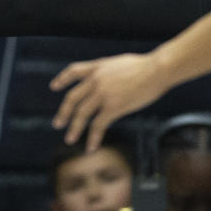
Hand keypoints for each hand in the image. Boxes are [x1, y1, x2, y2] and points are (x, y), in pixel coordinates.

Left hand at [50, 50, 167, 149]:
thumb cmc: (144, 66)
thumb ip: (107, 72)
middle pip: (73, 98)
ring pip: (82, 114)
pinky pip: (98, 125)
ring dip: (74, 128)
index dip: (62, 79)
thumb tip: (105, 80)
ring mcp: (103, 93)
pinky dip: (93, 138)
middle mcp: (95, 80)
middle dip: (64, 112)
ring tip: (69, 139)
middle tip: (57, 124)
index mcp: (97, 67)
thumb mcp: (118, 63)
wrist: (156, 69)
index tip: (53, 86)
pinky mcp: (113, 106)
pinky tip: (91, 147)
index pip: (73, 71)